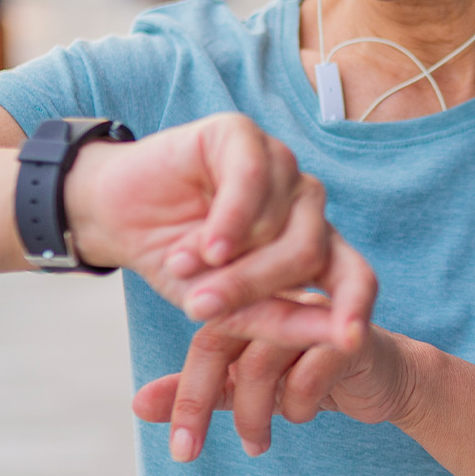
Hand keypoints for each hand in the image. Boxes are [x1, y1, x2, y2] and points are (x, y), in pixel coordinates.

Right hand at [63, 114, 374, 349]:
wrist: (117, 218)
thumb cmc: (178, 264)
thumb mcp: (224, 307)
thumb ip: (278, 320)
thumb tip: (341, 338)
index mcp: (311, 247)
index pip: (355, 274)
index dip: (357, 305)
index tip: (350, 340)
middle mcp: (303, 204)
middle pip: (308, 251)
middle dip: (254, 287)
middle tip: (200, 308)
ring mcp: (278, 165)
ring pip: (279, 220)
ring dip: (228, 258)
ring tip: (181, 266)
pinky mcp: (243, 135)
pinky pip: (252, 179)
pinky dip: (228, 221)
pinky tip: (203, 245)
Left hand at [131, 291, 418, 461]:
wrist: (383, 376)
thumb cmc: (308, 372)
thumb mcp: (248, 385)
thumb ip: (200, 389)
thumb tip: (137, 406)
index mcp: (248, 298)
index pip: (204, 335)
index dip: (183, 391)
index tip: (177, 447)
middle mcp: (277, 294)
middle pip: (223, 336)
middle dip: (200, 400)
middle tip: (188, 453)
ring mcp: (314, 309)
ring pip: (262, 357)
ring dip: (253, 412)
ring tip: (256, 446)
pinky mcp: (350, 333)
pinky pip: (311, 371)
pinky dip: (299, 403)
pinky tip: (301, 415)